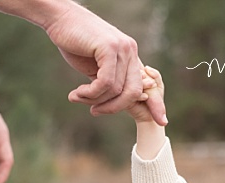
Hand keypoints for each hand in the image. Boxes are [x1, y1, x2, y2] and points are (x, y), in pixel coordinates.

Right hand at [43, 3, 166, 125]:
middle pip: (133, 92)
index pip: (145, 85)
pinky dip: (91, 93)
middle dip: (114, 108)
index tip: (163, 122)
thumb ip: (107, 82)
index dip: (156, 104)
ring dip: (94, 100)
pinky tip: (77, 93)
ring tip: (77, 97)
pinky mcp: (109, 48)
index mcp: (130, 56)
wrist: (60, 19)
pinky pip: (106, 82)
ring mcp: (121, 48)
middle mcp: (130, 51)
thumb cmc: (75, 43)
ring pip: (116, 90)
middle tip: (95, 112)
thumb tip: (115, 102)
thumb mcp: (95, 67)